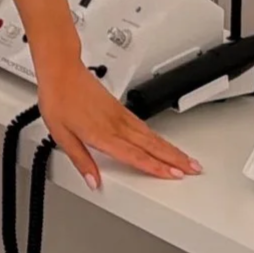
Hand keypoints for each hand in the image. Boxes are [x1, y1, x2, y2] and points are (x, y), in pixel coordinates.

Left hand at [35, 58, 199, 187]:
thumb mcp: (61, 135)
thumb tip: (93, 181)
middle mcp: (115, 125)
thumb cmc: (59, 99)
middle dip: (175, 159)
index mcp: (102, 134)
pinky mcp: (120, 108)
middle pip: (151, 145)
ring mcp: (120, 116)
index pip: (135, 155)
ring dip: (171, 148)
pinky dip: (158, 136)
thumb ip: (80, 160)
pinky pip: (144, 126)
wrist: (62, 71)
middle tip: (194, 169)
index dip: (156, 167)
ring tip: (187, 159)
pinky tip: (163, 142)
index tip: (175, 175)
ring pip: (151, 135)